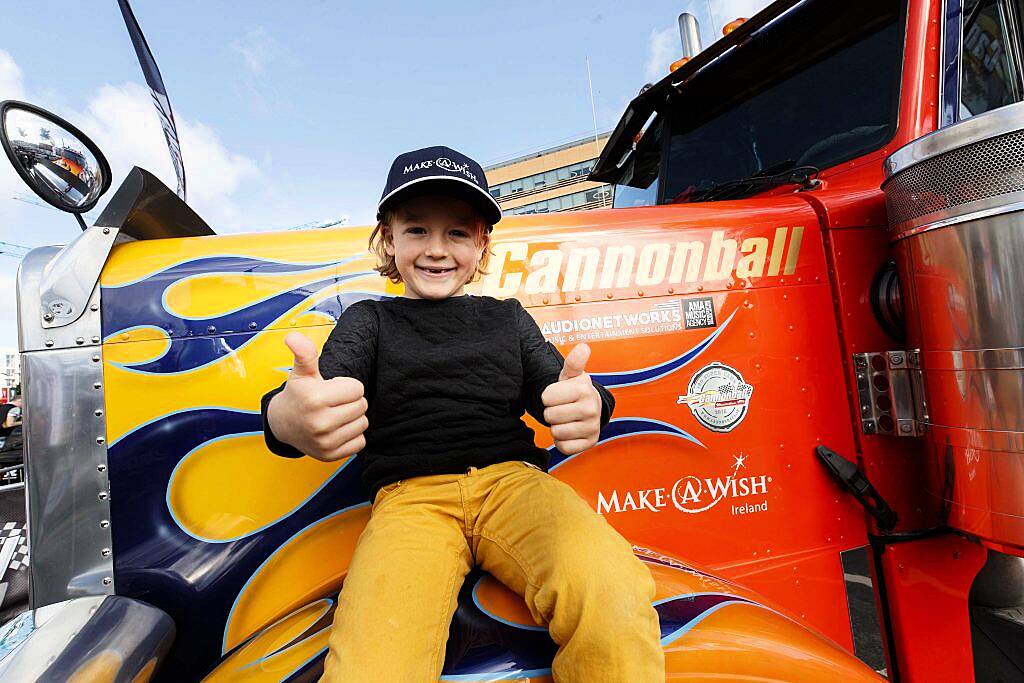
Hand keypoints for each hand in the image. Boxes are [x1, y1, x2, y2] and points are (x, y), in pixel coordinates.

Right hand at [266, 332, 367, 461]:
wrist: (283, 424)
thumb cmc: (298, 395)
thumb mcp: (302, 372)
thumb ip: (304, 353)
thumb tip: (293, 336)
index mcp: (315, 399)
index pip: (358, 389)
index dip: (347, 386)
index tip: (332, 389)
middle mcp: (320, 423)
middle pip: (362, 406)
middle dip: (351, 401)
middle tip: (333, 402)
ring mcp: (325, 442)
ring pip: (363, 424)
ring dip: (353, 418)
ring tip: (334, 415)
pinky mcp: (330, 456)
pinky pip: (360, 442)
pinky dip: (352, 435)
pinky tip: (337, 430)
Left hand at [541, 343, 601, 454]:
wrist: (591, 408)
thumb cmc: (574, 390)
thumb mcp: (571, 375)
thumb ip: (574, 362)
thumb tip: (583, 347)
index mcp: (584, 389)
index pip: (546, 397)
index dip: (548, 396)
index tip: (558, 395)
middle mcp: (591, 409)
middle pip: (549, 416)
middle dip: (551, 412)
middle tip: (562, 407)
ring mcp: (592, 428)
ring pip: (556, 432)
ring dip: (557, 427)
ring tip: (566, 418)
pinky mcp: (590, 443)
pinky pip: (564, 447)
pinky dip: (562, 441)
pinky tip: (570, 431)